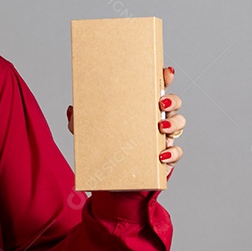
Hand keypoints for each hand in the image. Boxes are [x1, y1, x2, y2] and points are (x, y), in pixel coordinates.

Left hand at [65, 66, 185, 176]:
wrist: (114, 178)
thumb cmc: (106, 147)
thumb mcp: (90, 133)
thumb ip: (79, 121)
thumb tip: (72, 109)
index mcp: (140, 106)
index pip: (156, 87)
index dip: (164, 77)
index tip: (166, 72)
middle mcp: (156, 117)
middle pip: (174, 102)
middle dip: (172, 100)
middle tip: (161, 103)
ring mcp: (164, 137)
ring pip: (179, 123)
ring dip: (174, 123)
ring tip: (162, 127)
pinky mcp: (167, 157)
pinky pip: (177, 152)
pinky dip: (173, 152)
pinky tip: (162, 153)